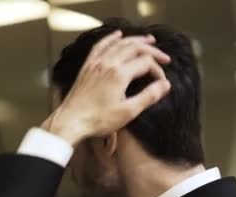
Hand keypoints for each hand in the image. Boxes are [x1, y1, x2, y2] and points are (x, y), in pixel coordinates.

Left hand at [43, 30, 171, 145]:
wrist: (71, 122)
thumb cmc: (97, 120)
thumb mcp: (128, 112)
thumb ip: (148, 96)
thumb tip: (165, 85)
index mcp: (119, 74)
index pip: (146, 63)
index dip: (157, 71)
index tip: (161, 83)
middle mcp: (107, 64)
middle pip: (134, 48)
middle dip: (152, 51)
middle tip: (165, 57)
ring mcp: (96, 63)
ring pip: (119, 44)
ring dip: (135, 40)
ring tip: (148, 40)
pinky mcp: (87, 67)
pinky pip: (100, 46)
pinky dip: (110, 38)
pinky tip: (117, 35)